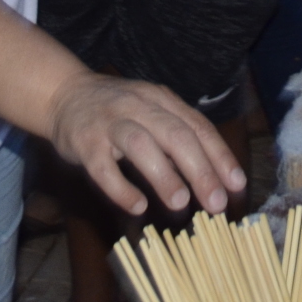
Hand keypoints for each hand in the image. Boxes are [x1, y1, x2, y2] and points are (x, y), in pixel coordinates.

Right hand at [48, 71, 244, 216]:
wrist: (64, 94)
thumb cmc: (118, 111)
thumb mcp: (152, 111)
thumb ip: (180, 136)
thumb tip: (217, 177)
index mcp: (161, 100)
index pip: (197, 126)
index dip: (219, 156)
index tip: (236, 184)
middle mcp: (138, 106)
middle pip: (175, 135)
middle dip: (200, 170)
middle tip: (216, 203)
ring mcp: (109, 123)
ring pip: (141, 146)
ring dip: (164, 175)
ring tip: (181, 203)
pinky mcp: (84, 143)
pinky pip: (103, 168)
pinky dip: (121, 189)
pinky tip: (138, 206)